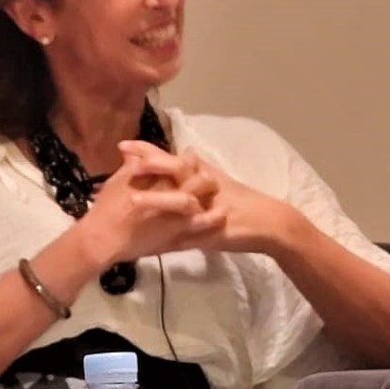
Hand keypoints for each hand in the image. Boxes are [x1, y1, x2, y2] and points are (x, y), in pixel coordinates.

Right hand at [76, 142, 224, 265]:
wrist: (101, 240)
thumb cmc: (106, 207)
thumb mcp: (118, 179)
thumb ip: (134, 163)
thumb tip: (142, 151)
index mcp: (157, 181)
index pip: (183, 164)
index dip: (190, 161)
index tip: (192, 158)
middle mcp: (170, 199)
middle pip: (200, 184)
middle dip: (207, 181)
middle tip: (211, 181)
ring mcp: (175, 222)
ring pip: (204, 211)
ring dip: (214, 206)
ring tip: (223, 207)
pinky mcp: (174, 242)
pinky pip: (199, 235)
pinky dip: (210, 227)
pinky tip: (216, 223)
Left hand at [119, 141, 282, 254]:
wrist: (267, 222)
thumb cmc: (241, 202)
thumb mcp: (217, 181)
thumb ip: (198, 171)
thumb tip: (183, 154)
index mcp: (201, 174)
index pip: (171, 158)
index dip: (147, 151)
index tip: (123, 146)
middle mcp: (202, 185)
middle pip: (173, 170)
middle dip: (147, 164)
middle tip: (122, 161)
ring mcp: (206, 207)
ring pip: (178, 199)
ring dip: (155, 199)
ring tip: (131, 200)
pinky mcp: (209, 228)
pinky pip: (187, 233)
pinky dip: (170, 237)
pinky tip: (151, 242)